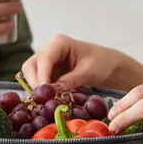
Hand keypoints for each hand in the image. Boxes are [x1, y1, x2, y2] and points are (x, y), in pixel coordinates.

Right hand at [21, 34, 142, 91]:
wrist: (112, 67)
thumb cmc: (103, 63)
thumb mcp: (88, 72)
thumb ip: (70, 80)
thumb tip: (53, 91)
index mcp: (59, 43)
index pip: (43, 59)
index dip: (41, 76)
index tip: (44, 92)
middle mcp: (49, 50)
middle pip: (30, 66)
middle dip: (35, 82)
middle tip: (44, 99)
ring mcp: (48, 62)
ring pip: (32, 75)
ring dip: (37, 88)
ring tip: (48, 101)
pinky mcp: (50, 73)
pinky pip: (40, 82)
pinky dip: (43, 91)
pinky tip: (50, 100)